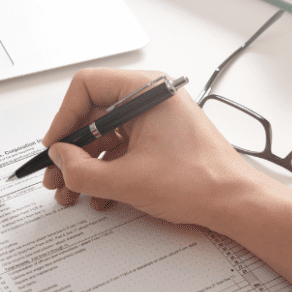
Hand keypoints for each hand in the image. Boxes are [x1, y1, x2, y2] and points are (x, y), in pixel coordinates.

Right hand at [42, 68, 270, 227]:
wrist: (236, 204)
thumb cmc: (200, 182)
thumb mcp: (127, 180)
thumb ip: (82, 171)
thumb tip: (59, 160)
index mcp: (145, 91)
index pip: (86, 87)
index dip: (64, 118)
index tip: (55, 146)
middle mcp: (149, 99)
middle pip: (92, 115)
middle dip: (71, 150)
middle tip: (56, 175)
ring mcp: (155, 120)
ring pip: (104, 136)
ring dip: (85, 166)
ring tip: (72, 192)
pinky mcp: (159, 140)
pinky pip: (121, 149)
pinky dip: (106, 171)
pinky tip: (99, 196)